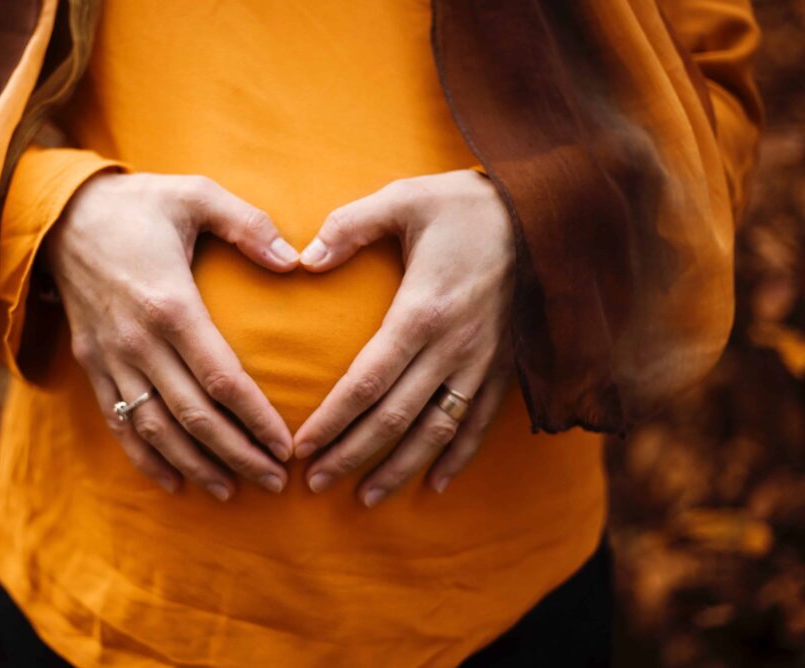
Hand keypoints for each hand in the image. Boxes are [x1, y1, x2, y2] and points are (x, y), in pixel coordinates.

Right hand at [45, 172, 299, 499]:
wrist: (60, 214)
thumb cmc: (139, 204)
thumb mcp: (196, 194)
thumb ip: (248, 224)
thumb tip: (296, 261)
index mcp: (170, 304)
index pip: (222, 379)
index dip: (256, 418)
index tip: (287, 445)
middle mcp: (138, 341)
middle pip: (193, 417)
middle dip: (238, 455)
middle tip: (275, 482)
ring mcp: (111, 358)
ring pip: (156, 429)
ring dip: (195, 466)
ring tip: (232, 491)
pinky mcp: (92, 364)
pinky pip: (118, 422)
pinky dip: (145, 458)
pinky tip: (173, 482)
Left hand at [292, 169, 515, 505]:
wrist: (547, 211)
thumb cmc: (464, 204)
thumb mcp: (403, 199)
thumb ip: (349, 226)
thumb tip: (304, 258)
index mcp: (422, 311)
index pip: (367, 382)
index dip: (332, 420)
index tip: (302, 448)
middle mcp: (453, 347)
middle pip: (395, 417)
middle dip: (352, 455)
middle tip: (315, 484)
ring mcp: (483, 362)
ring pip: (437, 430)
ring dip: (400, 468)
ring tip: (366, 498)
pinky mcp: (504, 365)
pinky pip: (480, 422)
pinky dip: (458, 457)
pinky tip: (435, 484)